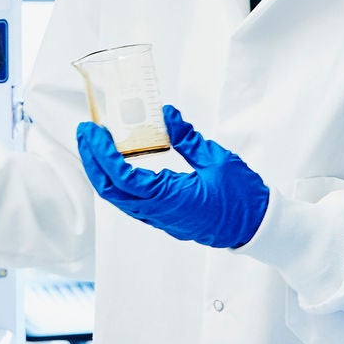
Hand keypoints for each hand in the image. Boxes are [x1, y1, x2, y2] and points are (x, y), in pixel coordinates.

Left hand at [75, 106, 267, 248]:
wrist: (258, 229)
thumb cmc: (243, 198)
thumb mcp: (217, 160)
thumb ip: (186, 137)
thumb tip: (165, 113)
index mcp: (172, 199)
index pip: (123, 178)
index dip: (102, 154)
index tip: (92, 132)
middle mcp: (160, 214)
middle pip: (111, 191)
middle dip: (92, 161)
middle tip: (86, 133)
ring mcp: (161, 220)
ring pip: (119, 199)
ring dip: (103, 172)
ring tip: (97, 145)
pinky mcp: (165, 220)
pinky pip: (132, 203)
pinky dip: (118, 182)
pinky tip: (119, 164)